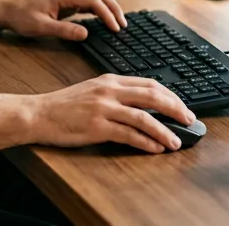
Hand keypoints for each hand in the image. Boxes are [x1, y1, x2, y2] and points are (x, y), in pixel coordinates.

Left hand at [0, 0, 125, 40]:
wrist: (6, 10)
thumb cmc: (21, 18)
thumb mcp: (41, 27)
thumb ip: (64, 30)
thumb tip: (86, 33)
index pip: (93, 1)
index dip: (107, 14)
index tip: (116, 28)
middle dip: (113, 7)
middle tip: (124, 24)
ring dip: (108, 6)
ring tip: (118, 21)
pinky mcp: (65, 1)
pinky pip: (87, 1)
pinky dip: (99, 8)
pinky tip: (104, 19)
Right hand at [27, 74, 194, 152]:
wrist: (39, 113)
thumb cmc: (64, 105)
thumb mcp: (92, 90)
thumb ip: (115, 94)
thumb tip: (142, 105)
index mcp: (109, 80)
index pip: (149, 83)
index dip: (170, 95)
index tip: (182, 106)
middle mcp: (109, 91)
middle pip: (152, 96)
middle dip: (175, 109)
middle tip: (189, 120)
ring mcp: (103, 108)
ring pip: (144, 117)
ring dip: (164, 131)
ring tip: (176, 141)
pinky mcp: (97, 126)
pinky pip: (129, 135)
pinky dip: (146, 142)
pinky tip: (155, 148)